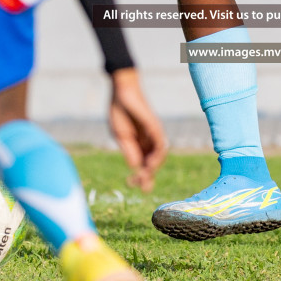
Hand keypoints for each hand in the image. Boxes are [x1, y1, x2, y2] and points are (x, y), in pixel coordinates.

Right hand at [106, 68, 167, 191]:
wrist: (121, 92)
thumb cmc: (119, 111)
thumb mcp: (121, 136)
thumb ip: (129, 151)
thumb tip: (135, 167)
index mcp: (139, 144)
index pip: (144, 164)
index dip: (139, 176)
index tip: (131, 184)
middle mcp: (149, 141)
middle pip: (153, 162)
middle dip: (148, 176)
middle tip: (142, 188)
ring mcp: (153, 134)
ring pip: (159, 155)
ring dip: (154, 168)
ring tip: (146, 176)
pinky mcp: (155, 127)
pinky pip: (160, 143)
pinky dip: (157, 155)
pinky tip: (150, 163)